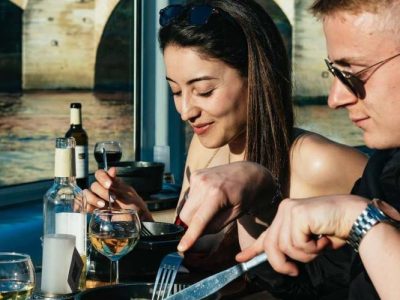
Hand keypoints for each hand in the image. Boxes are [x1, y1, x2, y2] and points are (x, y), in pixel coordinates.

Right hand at [86, 167, 152, 220]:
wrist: (136, 222)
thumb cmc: (135, 206)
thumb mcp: (128, 194)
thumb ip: (117, 184)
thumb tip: (112, 169)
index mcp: (111, 183)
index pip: (100, 174)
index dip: (102, 178)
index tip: (109, 185)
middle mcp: (103, 189)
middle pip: (94, 185)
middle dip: (102, 192)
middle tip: (111, 199)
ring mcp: (97, 199)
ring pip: (87, 194)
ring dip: (93, 199)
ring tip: (103, 205)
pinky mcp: (94, 210)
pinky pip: (84, 205)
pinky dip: (84, 206)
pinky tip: (89, 209)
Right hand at [177, 161, 275, 251]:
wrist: (248, 172)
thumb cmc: (246, 195)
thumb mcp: (235, 214)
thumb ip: (215, 226)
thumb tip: (197, 234)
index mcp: (217, 194)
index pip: (199, 220)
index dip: (190, 236)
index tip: (181, 247)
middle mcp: (204, 183)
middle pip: (186, 215)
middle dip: (193, 224)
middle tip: (209, 222)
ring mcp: (198, 177)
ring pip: (186, 207)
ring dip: (195, 212)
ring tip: (213, 206)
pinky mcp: (195, 175)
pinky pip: (189, 197)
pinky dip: (196, 201)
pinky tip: (210, 196)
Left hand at [237, 195, 367, 275]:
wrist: (355, 216)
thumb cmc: (334, 229)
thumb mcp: (309, 242)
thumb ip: (293, 247)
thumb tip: (283, 263)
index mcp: (285, 215)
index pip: (266, 235)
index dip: (253, 249)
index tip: (240, 258)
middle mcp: (284, 210)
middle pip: (271, 245)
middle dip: (281, 263)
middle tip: (294, 272)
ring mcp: (289, 210)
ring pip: (284, 247)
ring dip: (305, 255)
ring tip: (320, 245)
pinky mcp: (297, 214)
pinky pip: (297, 244)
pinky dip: (312, 249)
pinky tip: (323, 239)